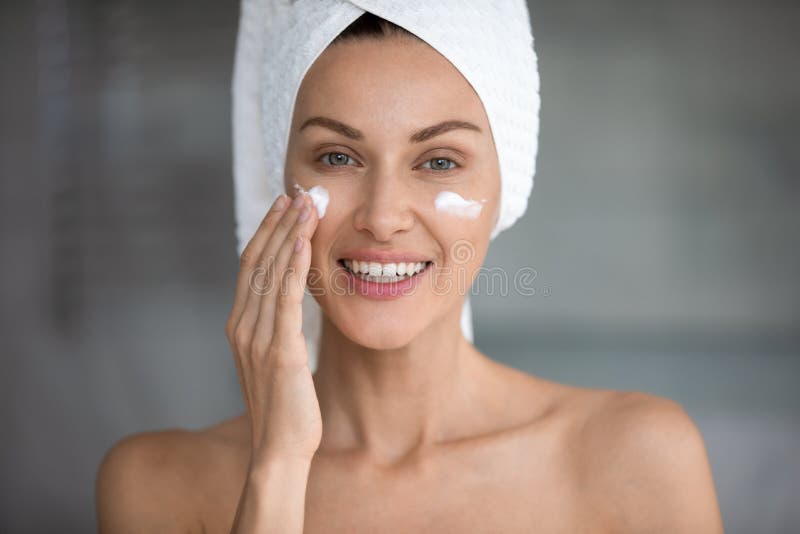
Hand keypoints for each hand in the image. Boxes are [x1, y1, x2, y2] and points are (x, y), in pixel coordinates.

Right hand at [225, 192, 321, 468]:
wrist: (279, 448)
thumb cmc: (284, 406)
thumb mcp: (273, 359)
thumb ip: (274, 328)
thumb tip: (288, 303)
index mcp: (239, 326)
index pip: (250, 267)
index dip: (266, 233)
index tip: (283, 206)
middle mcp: (242, 326)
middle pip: (257, 261)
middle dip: (278, 224)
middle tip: (296, 193)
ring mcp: (256, 337)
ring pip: (270, 273)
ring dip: (288, 235)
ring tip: (305, 206)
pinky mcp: (278, 349)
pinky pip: (284, 299)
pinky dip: (292, 266)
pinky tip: (303, 242)